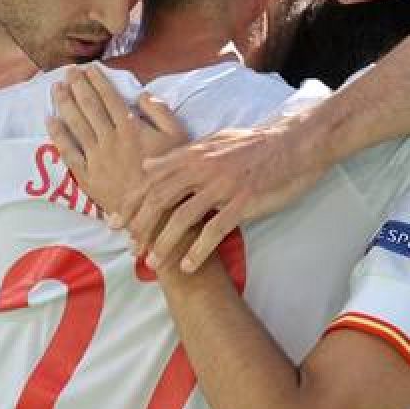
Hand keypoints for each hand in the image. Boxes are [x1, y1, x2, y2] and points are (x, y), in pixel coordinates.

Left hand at [46, 64, 187, 219]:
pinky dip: (58, 135)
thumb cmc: (170, 176)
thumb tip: (142, 94)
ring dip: (64, 104)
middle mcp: (110, 140)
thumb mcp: (178, 139)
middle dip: (77, 86)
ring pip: (75, 125)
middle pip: (89, 107)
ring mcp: (96, 158)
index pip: (109, 98)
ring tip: (56, 88)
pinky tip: (50, 121)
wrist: (157, 214)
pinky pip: (68, 152)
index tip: (89, 68)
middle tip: (68, 71)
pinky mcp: (87, 176)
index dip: (98, 81)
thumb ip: (161, 113)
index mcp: (131, 128)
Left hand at [122, 108, 332, 272]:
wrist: (295, 143)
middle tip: (129, 248)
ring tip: (153, 264)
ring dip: (164, 243)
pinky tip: (188, 266)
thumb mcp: (212, 141)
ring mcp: (223, 185)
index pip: (152, 179)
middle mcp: (203, 168)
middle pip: (160, 198)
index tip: (114, 220)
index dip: (130, 201)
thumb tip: (149, 163)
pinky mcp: (243, 201)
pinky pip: (214, 230)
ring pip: (183, 217)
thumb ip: (179, 154)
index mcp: (193, 153)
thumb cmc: (254, 145)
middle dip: (140, 225)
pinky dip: (198, 250)